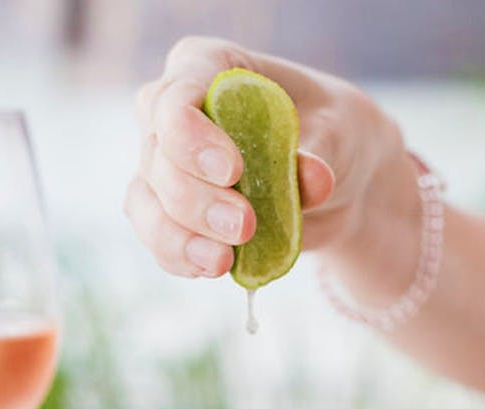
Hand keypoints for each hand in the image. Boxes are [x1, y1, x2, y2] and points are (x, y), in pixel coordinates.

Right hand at [126, 36, 405, 277]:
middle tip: (244, 226)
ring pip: (146, 201)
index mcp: (208, 67)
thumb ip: (321, 152)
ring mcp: (163, 164)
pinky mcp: (169, 211)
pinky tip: (213, 267)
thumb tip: (313, 179)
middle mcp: (171, 111)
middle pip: (158, 156)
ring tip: (223, 261)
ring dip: (180, 236)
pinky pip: (157, 238)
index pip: (176, 97)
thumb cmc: (331, 134)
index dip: (191, 137)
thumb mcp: (338, 133)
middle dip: (195, 199)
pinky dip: (180, 256)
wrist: (335, 180)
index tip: (233, 171)